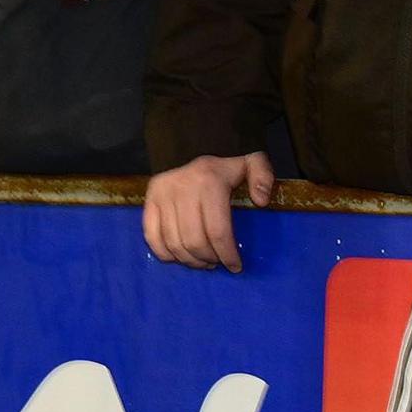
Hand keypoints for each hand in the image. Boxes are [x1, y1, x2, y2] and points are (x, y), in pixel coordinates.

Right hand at [142, 152, 276, 272]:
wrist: (190, 144)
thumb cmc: (225, 161)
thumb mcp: (251, 160)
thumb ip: (262, 177)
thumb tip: (261, 201)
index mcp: (209, 182)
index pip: (218, 231)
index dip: (227, 254)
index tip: (236, 266)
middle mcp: (182, 190)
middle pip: (194, 241)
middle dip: (209, 259)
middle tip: (218, 263)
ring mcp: (161, 196)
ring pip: (173, 243)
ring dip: (189, 260)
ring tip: (203, 262)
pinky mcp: (148, 201)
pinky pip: (152, 237)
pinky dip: (165, 253)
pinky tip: (180, 257)